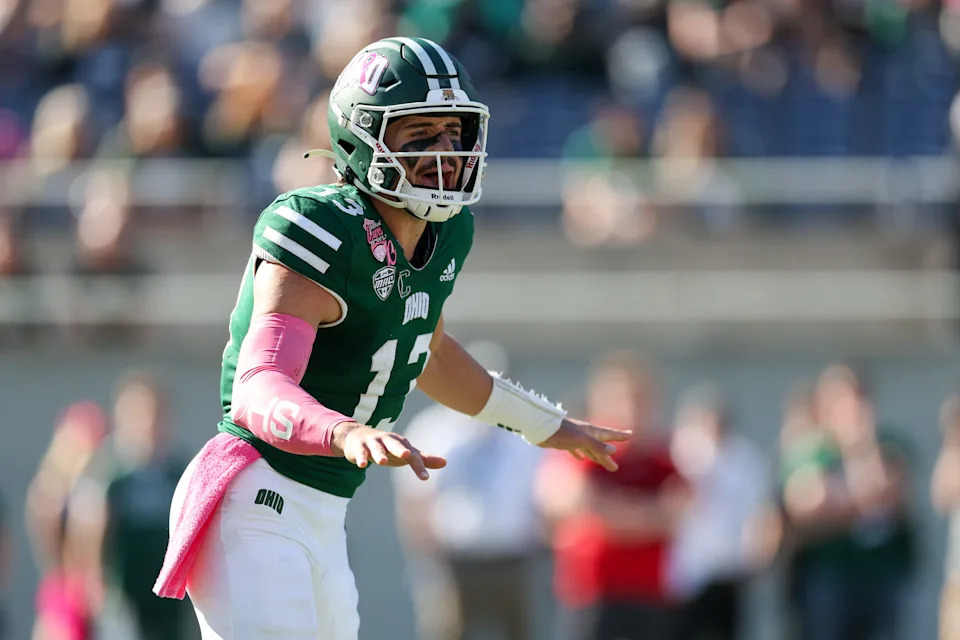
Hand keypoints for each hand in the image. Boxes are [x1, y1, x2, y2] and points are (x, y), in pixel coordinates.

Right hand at [331, 422, 445, 479]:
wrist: (358, 437)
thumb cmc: (387, 448)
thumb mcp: (404, 453)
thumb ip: (423, 459)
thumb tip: (446, 463)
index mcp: (401, 443)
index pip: (412, 456)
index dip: (419, 466)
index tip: (425, 478)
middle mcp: (388, 441)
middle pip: (395, 445)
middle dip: (400, 449)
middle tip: (406, 454)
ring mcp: (373, 443)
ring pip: (377, 449)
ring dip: (380, 454)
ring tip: (382, 462)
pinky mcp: (359, 447)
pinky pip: (360, 453)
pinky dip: (361, 458)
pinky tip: (362, 464)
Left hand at [539, 417, 629, 471]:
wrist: (540, 428)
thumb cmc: (561, 432)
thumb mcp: (581, 439)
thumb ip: (596, 445)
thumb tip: (613, 450)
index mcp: (590, 432)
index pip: (609, 434)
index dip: (620, 435)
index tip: (630, 434)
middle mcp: (584, 434)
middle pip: (600, 447)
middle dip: (608, 457)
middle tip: (615, 468)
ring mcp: (574, 439)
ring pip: (589, 450)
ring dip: (596, 458)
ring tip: (603, 466)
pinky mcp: (564, 443)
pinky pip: (576, 450)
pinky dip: (580, 454)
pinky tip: (581, 459)